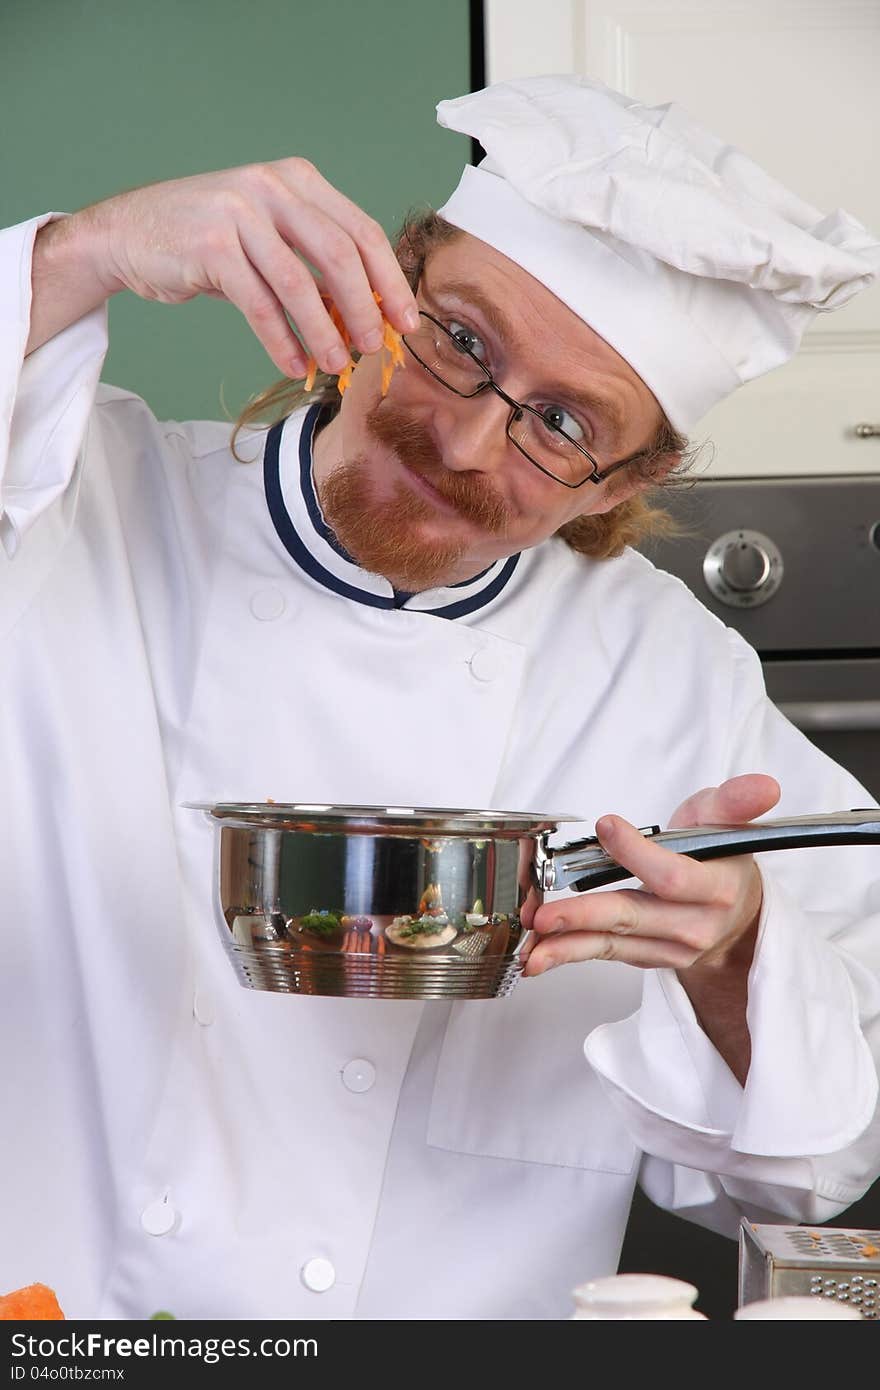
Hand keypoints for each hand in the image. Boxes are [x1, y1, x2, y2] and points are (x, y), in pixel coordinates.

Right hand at [53, 159, 419, 375]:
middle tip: (374, 348)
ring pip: (300, 283)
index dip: (390, 281)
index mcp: (298, 180)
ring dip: (324, 332)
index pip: (362, 231)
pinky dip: (281, 340)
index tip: (406, 321)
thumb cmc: (207, 240)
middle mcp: (272, 187)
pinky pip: (260, 304)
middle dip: (365, 309)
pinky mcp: (211, 246)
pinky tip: (294, 365)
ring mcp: (240, 213)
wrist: (128, 233)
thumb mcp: (268, 236)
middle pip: (340, 254)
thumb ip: (313, 261)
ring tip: (335, 365)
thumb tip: (365, 313)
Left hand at [522, 773, 780, 976]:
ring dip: (568, 944)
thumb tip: (764, 785)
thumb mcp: (728, 822)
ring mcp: (669, 947)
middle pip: (634, 916)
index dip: (638, 852)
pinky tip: (537, 955)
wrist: (736, 918)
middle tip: (546, 914)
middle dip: (586, 915)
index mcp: (717, 888)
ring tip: (532, 943)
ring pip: (614, 942)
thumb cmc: (721, 860)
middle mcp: (694, 924)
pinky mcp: (645, 957)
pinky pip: (605, 954)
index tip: (606, 825)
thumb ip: (737, 802)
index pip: (673, 877)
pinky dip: (568, 954)